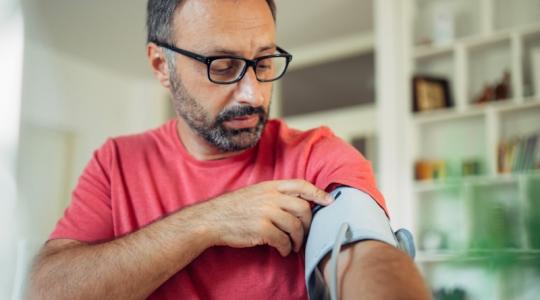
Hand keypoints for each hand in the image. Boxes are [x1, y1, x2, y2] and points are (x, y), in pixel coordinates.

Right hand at [198, 179, 332, 256]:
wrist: (212, 219)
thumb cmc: (234, 208)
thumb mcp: (255, 192)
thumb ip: (275, 194)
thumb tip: (298, 202)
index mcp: (270, 186)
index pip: (301, 185)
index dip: (318, 192)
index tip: (329, 201)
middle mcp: (270, 197)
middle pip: (303, 208)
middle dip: (308, 224)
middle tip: (304, 233)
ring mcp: (266, 212)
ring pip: (295, 226)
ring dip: (297, 240)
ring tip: (293, 246)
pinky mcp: (261, 229)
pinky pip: (283, 240)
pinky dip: (286, 248)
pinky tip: (282, 250)